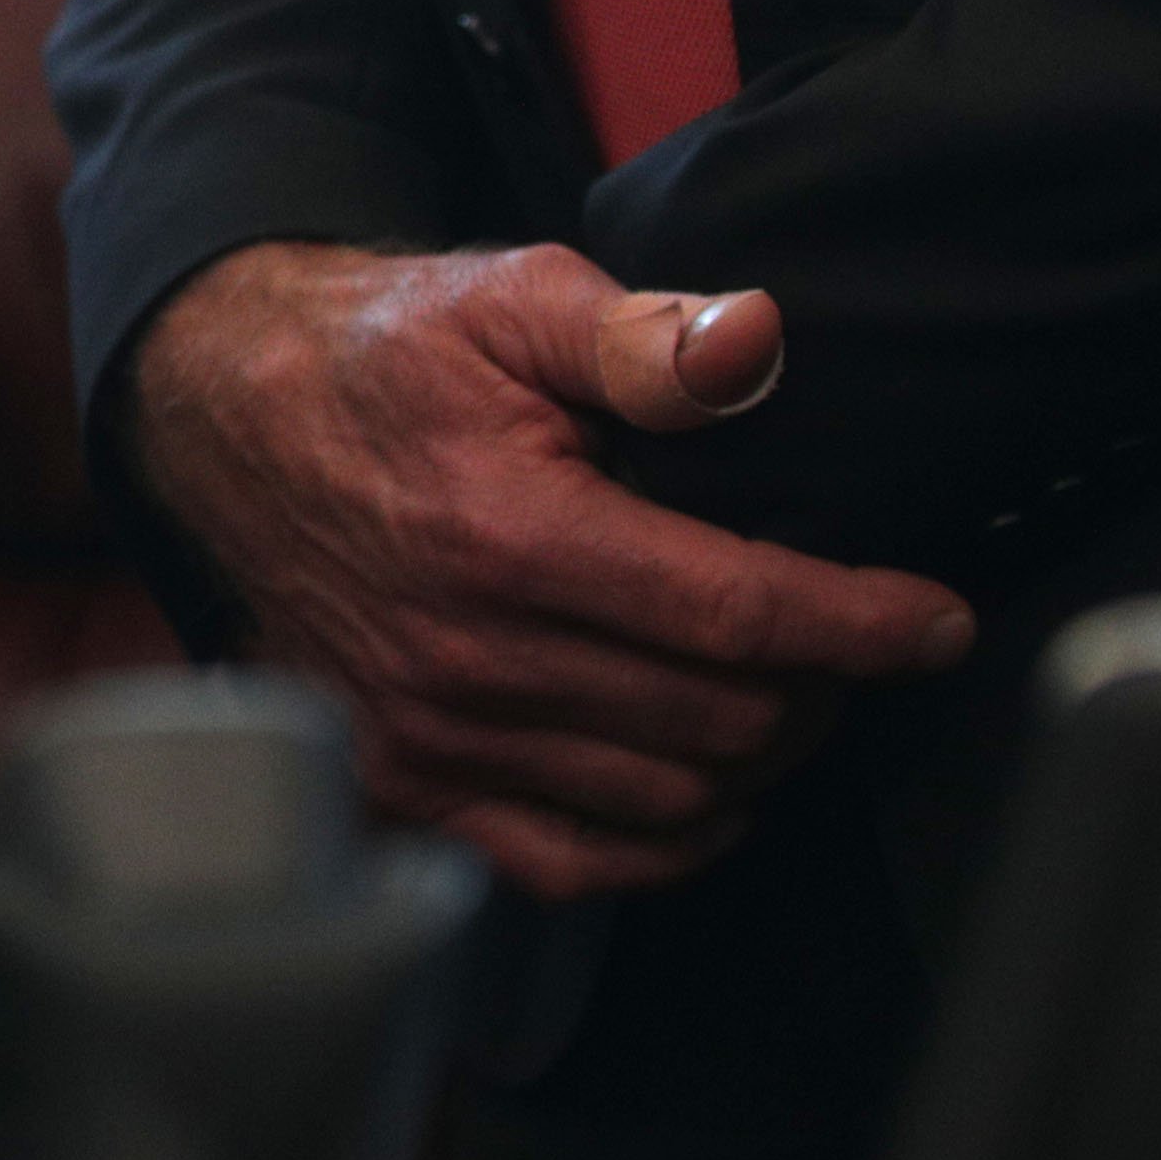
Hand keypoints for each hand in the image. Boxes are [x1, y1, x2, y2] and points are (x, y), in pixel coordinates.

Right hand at [126, 241, 975, 899]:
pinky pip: (569, 861)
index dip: (863, 626)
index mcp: (509, 533)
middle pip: (721, 722)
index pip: (737, 615)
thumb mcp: (508, 298)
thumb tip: (757, 344)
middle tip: (852, 644)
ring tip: (785, 698)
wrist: (222, 421)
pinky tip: (705, 787)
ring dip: (756, 761)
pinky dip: (664, 844)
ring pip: (667, 799)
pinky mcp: (399, 781)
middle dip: (822, 690)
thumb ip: (640, 335)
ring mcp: (428, 734)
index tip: (937, 624)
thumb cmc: (384, 355)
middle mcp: (468, 656)